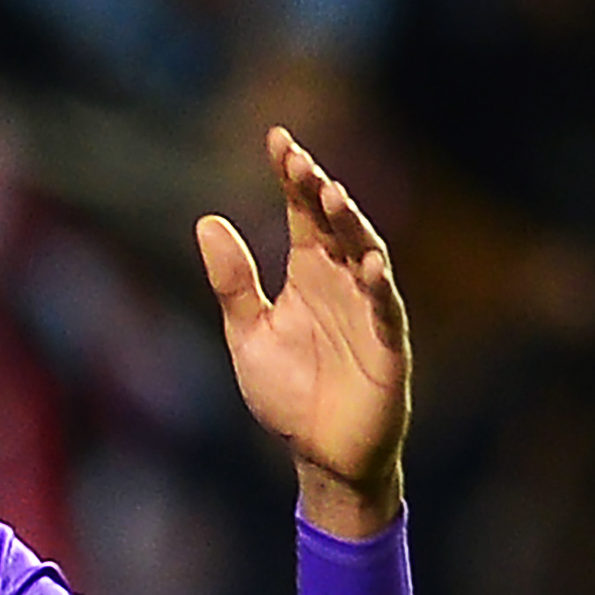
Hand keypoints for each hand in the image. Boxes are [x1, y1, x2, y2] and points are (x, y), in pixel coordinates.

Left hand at [195, 128, 410, 538]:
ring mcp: (368, 311)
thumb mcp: (247, 333)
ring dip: (351, 225)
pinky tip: (370, 264)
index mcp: (308, 273)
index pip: (301, 213)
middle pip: (333, 224)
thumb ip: (232, 282)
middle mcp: (341, 282)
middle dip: (318, 190)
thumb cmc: (288, 392)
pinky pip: (386, 311)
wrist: (319, 455)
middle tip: (297, 159)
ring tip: (331, 195)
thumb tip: (207, 221)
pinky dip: (379, 287)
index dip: (292, 177)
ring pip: (365, 255)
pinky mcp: (387, 347)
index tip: (277, 138)